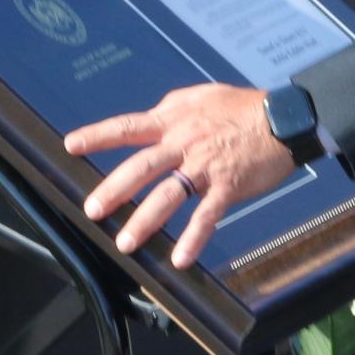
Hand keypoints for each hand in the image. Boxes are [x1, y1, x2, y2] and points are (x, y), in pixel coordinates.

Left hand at [64, 84, 294, 267]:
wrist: (284, 119)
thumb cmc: (244, 107)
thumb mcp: (203, 95)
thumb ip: (174, 107)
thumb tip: (153, 114)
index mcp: (174, 120)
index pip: (129, 126)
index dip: (98, 135)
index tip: (71, 145)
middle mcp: (184, 142)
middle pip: (142, 166)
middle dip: (114, 189)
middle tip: (92, 210)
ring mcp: (205, 165)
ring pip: (169, 194)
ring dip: (145, 220)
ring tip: (126, 242)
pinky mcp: (228, 184)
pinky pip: (207, 214)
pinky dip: (194, 237)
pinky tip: (181, 259)